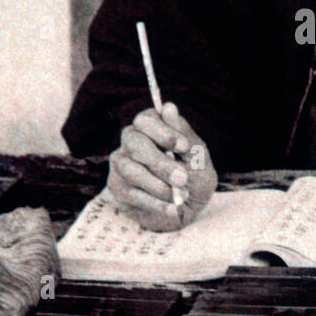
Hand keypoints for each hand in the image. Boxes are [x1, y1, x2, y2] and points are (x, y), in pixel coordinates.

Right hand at [107, 102, 217, 230]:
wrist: (188, 208)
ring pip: (131, 170)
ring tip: (180, 196)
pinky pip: (132, 194)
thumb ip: (184, 133)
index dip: (163, 132)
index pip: (145, 120)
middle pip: (134, 143)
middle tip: (182, 178)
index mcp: (151, 127)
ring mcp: (121, 164)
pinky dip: (156, 203)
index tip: (183, 147)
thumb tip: (169, 107)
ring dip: (159, 185)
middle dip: (160, 163)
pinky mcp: (117, 188)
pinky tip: (173, 208)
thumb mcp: (197, 155)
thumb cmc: (194, 175)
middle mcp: (131, 141)